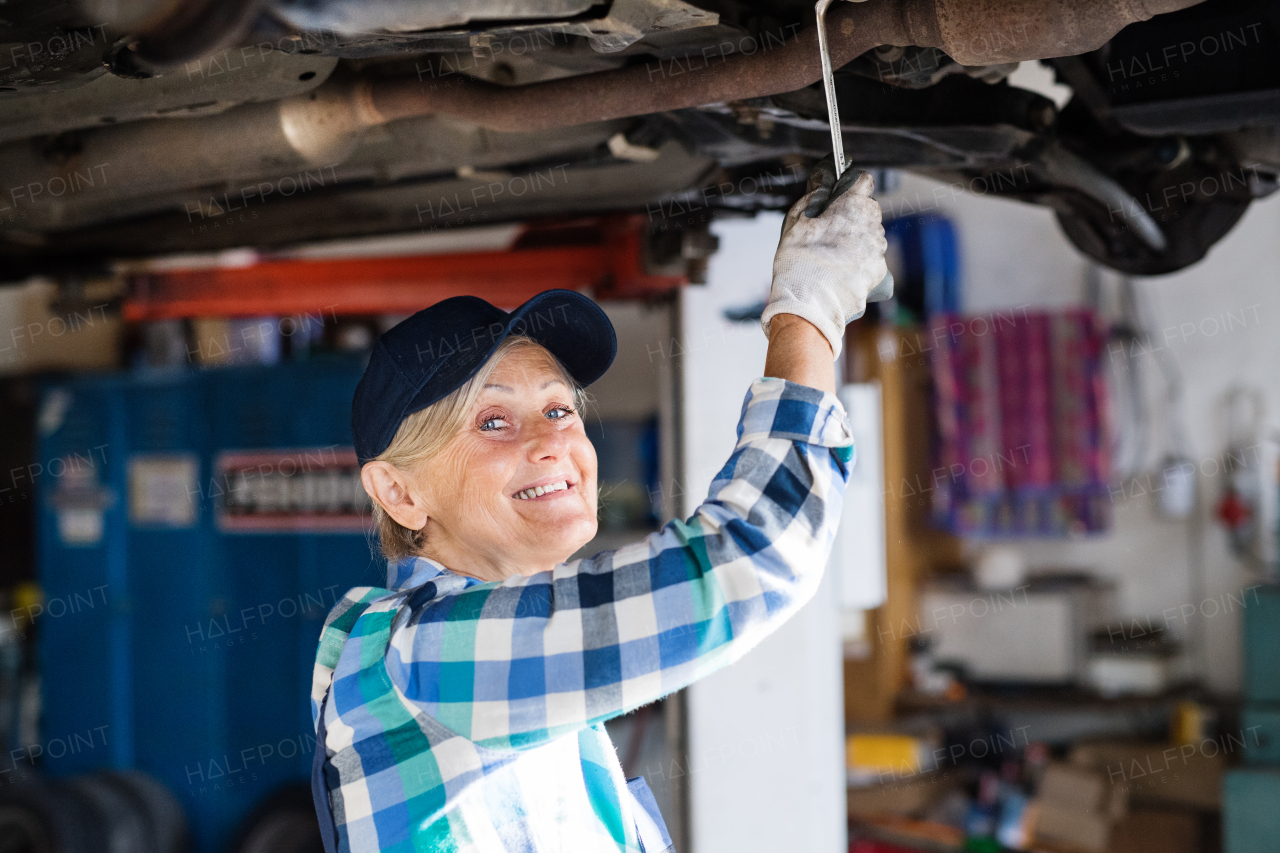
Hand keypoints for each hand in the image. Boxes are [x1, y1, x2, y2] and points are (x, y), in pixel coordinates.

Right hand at [761, 155, 888, 358]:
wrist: (810, 303)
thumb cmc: (800, 262)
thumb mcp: (794, 221)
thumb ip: (811, 199)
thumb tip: (819, 189)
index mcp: (854, 206)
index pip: (864, 181)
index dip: (850, 186)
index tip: (840, 194)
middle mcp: (872, 225)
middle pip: (868, 210)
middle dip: (852, 215)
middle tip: (829, 229)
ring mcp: (878, 250)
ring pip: (871, 235)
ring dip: (858, 239)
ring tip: (833, 254)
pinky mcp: (880, 272)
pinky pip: (872, 259)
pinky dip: (861, 261)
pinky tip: (842, 269)